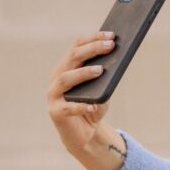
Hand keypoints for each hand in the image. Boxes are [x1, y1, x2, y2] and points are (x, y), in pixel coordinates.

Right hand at [46, 31, 122, 169]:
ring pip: (65, 79)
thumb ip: (105, 78)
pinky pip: (68, 107)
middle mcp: (57, 78)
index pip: (77, 47)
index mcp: (67, 68)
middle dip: (92, 50)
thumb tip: (116, 64)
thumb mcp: (103, 91)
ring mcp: (54, 95)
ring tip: (101, 70)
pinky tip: (94, 105)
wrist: (84, 135)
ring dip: (83, 73)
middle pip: (72, 58)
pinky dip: (82, 106)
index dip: (93, 39)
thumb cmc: (94, 108)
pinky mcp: (56, 113)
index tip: (111, 35)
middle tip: (110, 46)